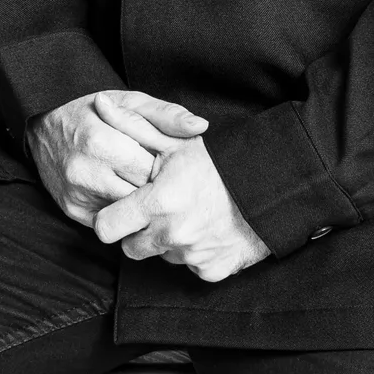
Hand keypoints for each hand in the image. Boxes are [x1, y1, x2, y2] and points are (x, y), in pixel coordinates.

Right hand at [27, 89, 207, 225]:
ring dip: (141, 199)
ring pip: (129, 210)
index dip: (164, 166)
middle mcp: (85, 171)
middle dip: (155, 185)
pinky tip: (126, 192)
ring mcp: (77, 194)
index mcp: (100, 142)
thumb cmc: (92, 112)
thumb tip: (201, 126)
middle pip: (141, 193)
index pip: (152, 169)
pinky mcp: (73, 210)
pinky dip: (124, 209)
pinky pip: (113, 219)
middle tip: (161, 175)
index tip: (167, 160)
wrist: (43, 129)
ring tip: (143, 182)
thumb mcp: (129, 101)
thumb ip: (165, 114)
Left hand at [92, 136, 271, 282]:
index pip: (106, 228)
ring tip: (191, 215)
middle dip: (140, 233)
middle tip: (161, 210)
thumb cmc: (221, 161)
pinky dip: (197, 254)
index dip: (112, 219)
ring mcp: (194, 255)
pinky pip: (191, 268)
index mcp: (158, 202)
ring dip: (170, 242)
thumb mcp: (175, 140)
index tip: (124, 209)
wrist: (275, 184)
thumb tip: (98, 103)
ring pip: (163, 257)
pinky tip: (210, 231)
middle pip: (132, 248)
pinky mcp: (213, 271)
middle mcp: (172, 234)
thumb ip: (132, 126)